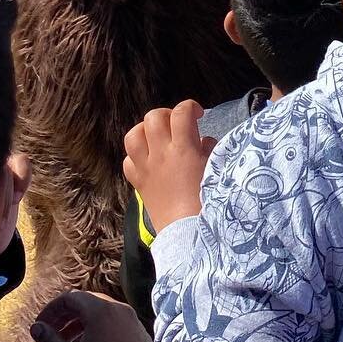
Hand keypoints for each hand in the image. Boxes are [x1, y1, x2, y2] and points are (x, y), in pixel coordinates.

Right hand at [32, 290, 156, 341]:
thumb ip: (49, 341)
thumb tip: (37, 328)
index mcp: (102, 311)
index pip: (71, 297)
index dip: (52, 309)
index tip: (40, 325)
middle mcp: (121, 310)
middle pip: (89, 303)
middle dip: (67, 317)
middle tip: (52, 334)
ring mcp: (135, 323)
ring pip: (104, 315)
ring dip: (83, 326)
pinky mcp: (142, 337)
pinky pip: (118, 326)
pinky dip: (101, 332)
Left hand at [123, 100, 214, 231]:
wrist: (188, 234)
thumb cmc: (207, 202)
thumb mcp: (214, 170)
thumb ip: (209, 150)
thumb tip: (203, 141)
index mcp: (183, 148)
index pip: (181, 112)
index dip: (190, 107)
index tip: (198, 115)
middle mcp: (160, 154)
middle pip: (153, 118)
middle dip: (166, 114)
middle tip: (177, 125)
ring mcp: (146, 168)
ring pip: (133, 136)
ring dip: (144, 131)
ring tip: (156, 138)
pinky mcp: (139, 184)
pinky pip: (128, 162)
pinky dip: (136, 158)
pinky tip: (148, 162)